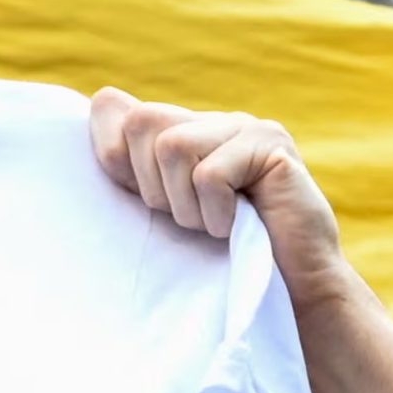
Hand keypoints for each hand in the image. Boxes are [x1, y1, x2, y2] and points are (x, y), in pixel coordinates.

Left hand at [87, 90, 356, 313]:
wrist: (291, 294)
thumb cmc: (224, 260)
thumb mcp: (163, 209)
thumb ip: (131, 162)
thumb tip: (102, 98)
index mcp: (189, 132)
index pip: (125, 117)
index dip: (118, 163)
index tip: (150, 206)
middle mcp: (217, 121)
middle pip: (142, 123)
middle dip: (154, 188)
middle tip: (192, 220)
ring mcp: (249, 128)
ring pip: (172, 146)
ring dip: (186, 205)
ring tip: (218, 225)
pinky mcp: (272, 147)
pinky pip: (209, 175)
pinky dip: (216, 214)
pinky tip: (239, 226)